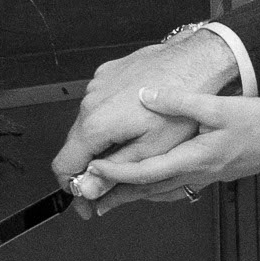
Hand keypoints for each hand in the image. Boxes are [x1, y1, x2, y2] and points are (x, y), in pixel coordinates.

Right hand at [53, 32, 237, 192]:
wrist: (196, 60)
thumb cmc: (182, 101)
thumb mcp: (152, 149)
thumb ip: (114, 171)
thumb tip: (88, 189)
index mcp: (96, 124)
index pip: (63, 164)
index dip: (72, 189)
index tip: (86, 200)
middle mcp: (90, 101)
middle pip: (75, 144)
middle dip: (90, 165)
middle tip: (113, 181)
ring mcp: (98, 84)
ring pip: (88, 122)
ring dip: (101, 139)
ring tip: (132, 144)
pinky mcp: (108, 73)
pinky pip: (101, 101)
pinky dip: (111, 116)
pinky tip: (135, 118)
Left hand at [78, 91, 259, 208]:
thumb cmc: (259, 124)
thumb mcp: (220, 107)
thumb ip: (180, 103)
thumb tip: (146, 97)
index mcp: (193, 159)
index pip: (145, 173)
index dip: (116, 173)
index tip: (93, 169)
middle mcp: (193, 174)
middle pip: (146, 190)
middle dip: (115, 194)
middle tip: (85, 196)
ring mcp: (200, 177)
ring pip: (157, 192)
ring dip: (130, 194)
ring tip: (104, 196)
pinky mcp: (206, 173)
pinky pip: (170, 187)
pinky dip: (149, 188)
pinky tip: (143, 184)